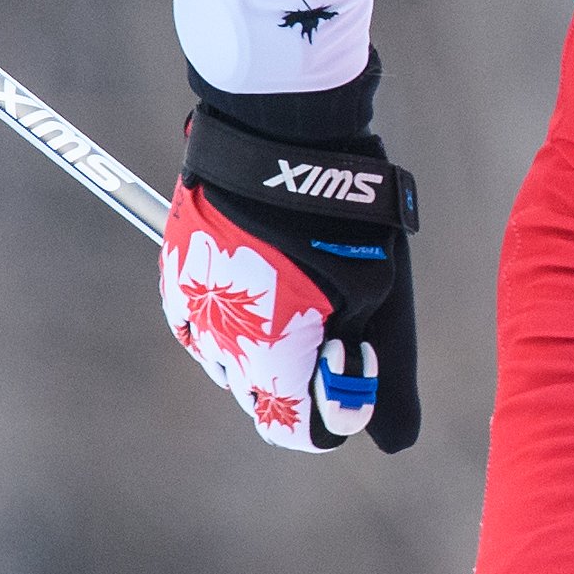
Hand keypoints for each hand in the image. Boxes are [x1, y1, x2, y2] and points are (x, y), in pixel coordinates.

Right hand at [159, 96, 420, 453]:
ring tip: (300, 284)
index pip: (296, 431)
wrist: (280, 130)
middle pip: (263, 397)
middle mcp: (217, 342)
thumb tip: (398, 443)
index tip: (355, 359)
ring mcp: (189, 306)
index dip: (335, 408)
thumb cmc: (342, 218)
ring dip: (266, 343)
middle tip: (335, 317)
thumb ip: (386, 380)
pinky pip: (205, 319)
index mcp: (269, 356)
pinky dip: (237, 312)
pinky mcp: (175, 273)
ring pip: (231, 359)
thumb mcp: (380, 298)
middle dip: (301, 375)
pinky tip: (268, 272)